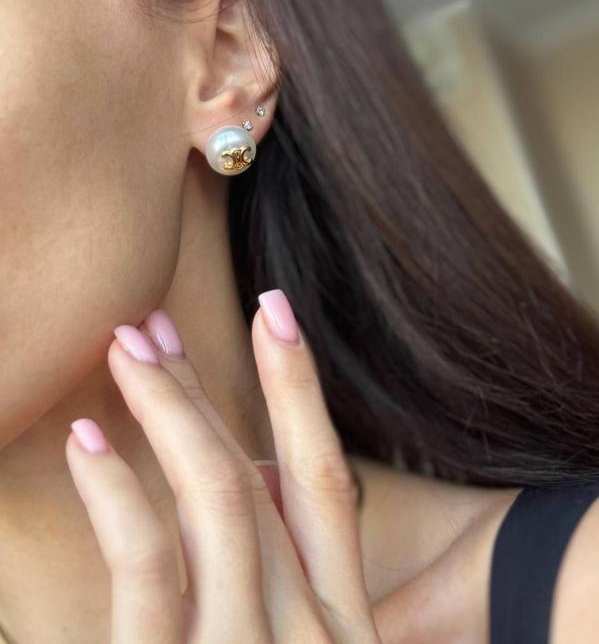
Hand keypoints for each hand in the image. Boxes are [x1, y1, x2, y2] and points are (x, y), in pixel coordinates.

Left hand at [65, 289, 382, 642]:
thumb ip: (284, 577)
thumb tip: (258, 474)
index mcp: (344, 625)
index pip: (326, 481)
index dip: (299, 387)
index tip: (273, 310)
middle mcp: (310, 632)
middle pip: (256, 476)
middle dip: (200, 389)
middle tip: (154, 326)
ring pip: (217, 494)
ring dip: (168, 405)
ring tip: (125, 351)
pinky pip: (148, 562)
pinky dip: (117, 489)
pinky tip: (88, 440)